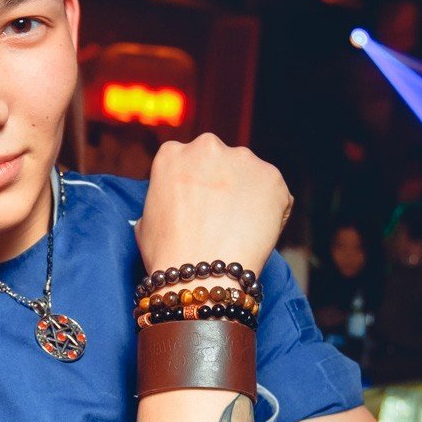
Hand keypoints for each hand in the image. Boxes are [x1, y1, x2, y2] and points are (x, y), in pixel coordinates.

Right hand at [135, 133, 291, 280]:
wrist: (202, 275)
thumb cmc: (168, 255)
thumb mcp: (145, 221)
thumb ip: (162, 202)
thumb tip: (172, 208)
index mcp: (173, 153)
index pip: (190, 162)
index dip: (197, 187)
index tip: (200, 207)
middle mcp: (208, 146)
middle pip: (222, 162)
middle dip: (224, 184)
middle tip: (222, 219)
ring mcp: (243, 159)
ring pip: (251, 176)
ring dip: (249, 196)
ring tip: (241, 231)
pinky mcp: (272, 178)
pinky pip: (277, 195)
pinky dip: (272, 213)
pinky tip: (258, 235)